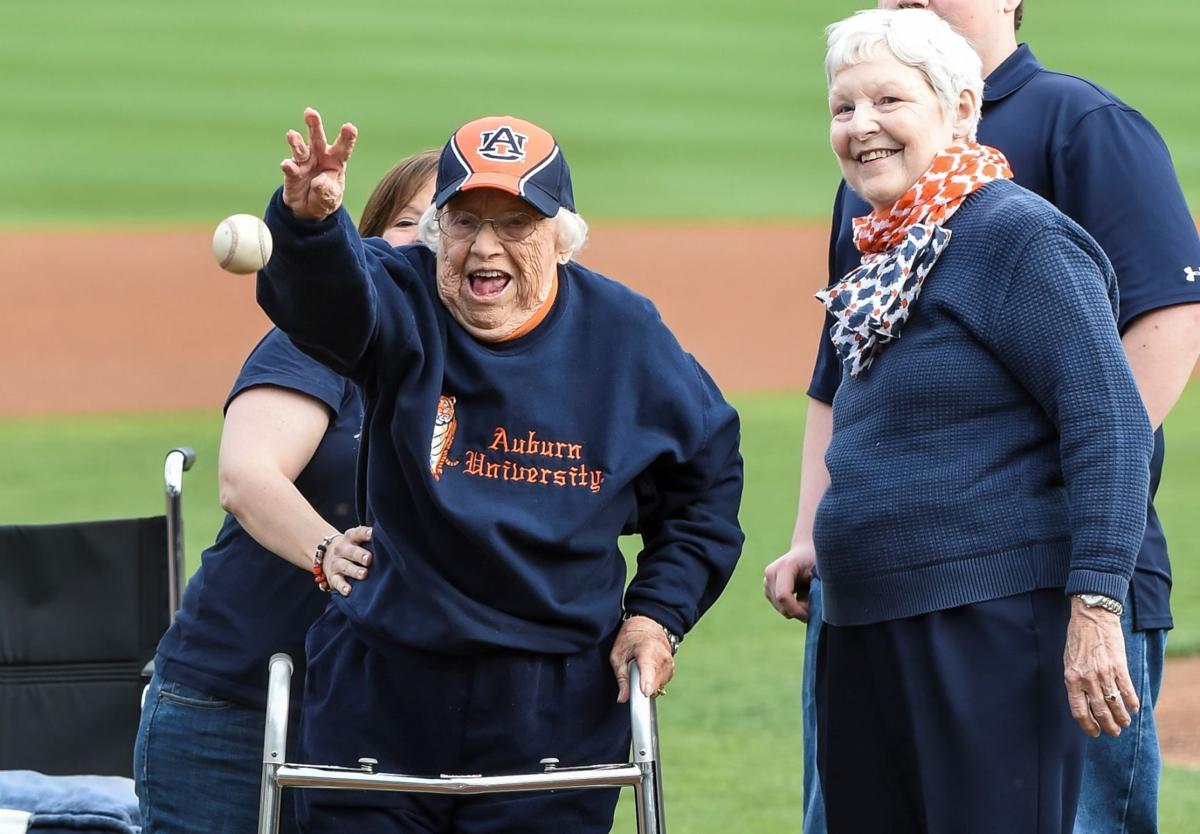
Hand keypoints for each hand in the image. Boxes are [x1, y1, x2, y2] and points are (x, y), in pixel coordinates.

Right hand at [281, 107, 357, 220]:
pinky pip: (290, 168)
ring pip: (300, 149)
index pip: (343, 148)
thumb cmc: (326, 197)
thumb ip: (327, 190)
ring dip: (296, 142)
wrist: (308, 209)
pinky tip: (287, 165)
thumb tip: (318, 181)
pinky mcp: (292, 172)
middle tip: (310, 112)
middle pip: (317, 139)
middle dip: (314, 125)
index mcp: (336, 160)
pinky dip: (288, 167)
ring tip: (292, 135)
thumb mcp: (331, 197)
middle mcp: (319, 157)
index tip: (350, 127)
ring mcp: (304, 163)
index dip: (346, 138)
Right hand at [321, 526, 372, 596]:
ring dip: (354, 571)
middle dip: (360, 555)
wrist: (326, 554)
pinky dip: (342, 586)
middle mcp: (342, 549)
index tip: (374, 534)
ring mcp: (336, 563)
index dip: (366, 533)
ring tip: (363, 574)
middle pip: (351, 551)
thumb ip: (372, 541)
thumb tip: (392, 544)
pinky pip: (336, 582)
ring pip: (344, 566)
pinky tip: (348, 591)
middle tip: (369, 559)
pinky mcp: (332, 576)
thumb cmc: (353, 547)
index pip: (358, 533)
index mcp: (351, 537)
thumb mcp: (359, 540)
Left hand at [609, 615, 674, 702]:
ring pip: (658, 686)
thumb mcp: (618, 656)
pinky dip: (652, 682)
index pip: (650, 669)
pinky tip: (646, 673)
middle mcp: (663, 657)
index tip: (646, 692)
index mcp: (648, 649)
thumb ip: (621, 679)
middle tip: (631, 677)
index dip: (648, 682)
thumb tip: (622, 699)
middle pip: (654, 683)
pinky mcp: (671, 669)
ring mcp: (670, 664)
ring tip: (639, 670)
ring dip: (647, 685)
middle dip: (641, 688)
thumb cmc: (630, 639)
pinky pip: (662, 683)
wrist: (648, 625)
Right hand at [763, 546, 815, 620]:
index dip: (797, 610)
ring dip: (795, 610)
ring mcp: (766, 581)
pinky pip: (780, 607)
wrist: (805, 551)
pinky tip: (800, 597)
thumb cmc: (816, 561)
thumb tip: (813, 613)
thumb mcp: (820, 573)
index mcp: (784, 567)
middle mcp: (771, 574)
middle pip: (781, 605)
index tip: (811, 616)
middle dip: (798, 612)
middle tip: (814, 607)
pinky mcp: (767, 589)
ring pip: (781, 608)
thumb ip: (816, 591)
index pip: (783, 596)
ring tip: (808, 598)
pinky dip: (791, 607)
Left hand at [1063, 597, 1138, 737]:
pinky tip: (1134, 708)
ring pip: (1115, 704)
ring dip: (1122, 717)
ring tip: (1125, 723)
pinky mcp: (1119, 666)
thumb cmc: (1077, 639)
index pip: (1078, 710)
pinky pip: (1127, 690)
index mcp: (1071, 678)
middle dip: (1108, 726)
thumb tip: (1083, 701)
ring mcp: (1104, 673)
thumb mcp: (1068, 661)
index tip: (1094, 733)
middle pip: (1099, 711)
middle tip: (1114, 732)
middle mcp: (1087, 678)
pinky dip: (1132, 702)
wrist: (1091, 617)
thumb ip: (1075, 681)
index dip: (1087, 725)